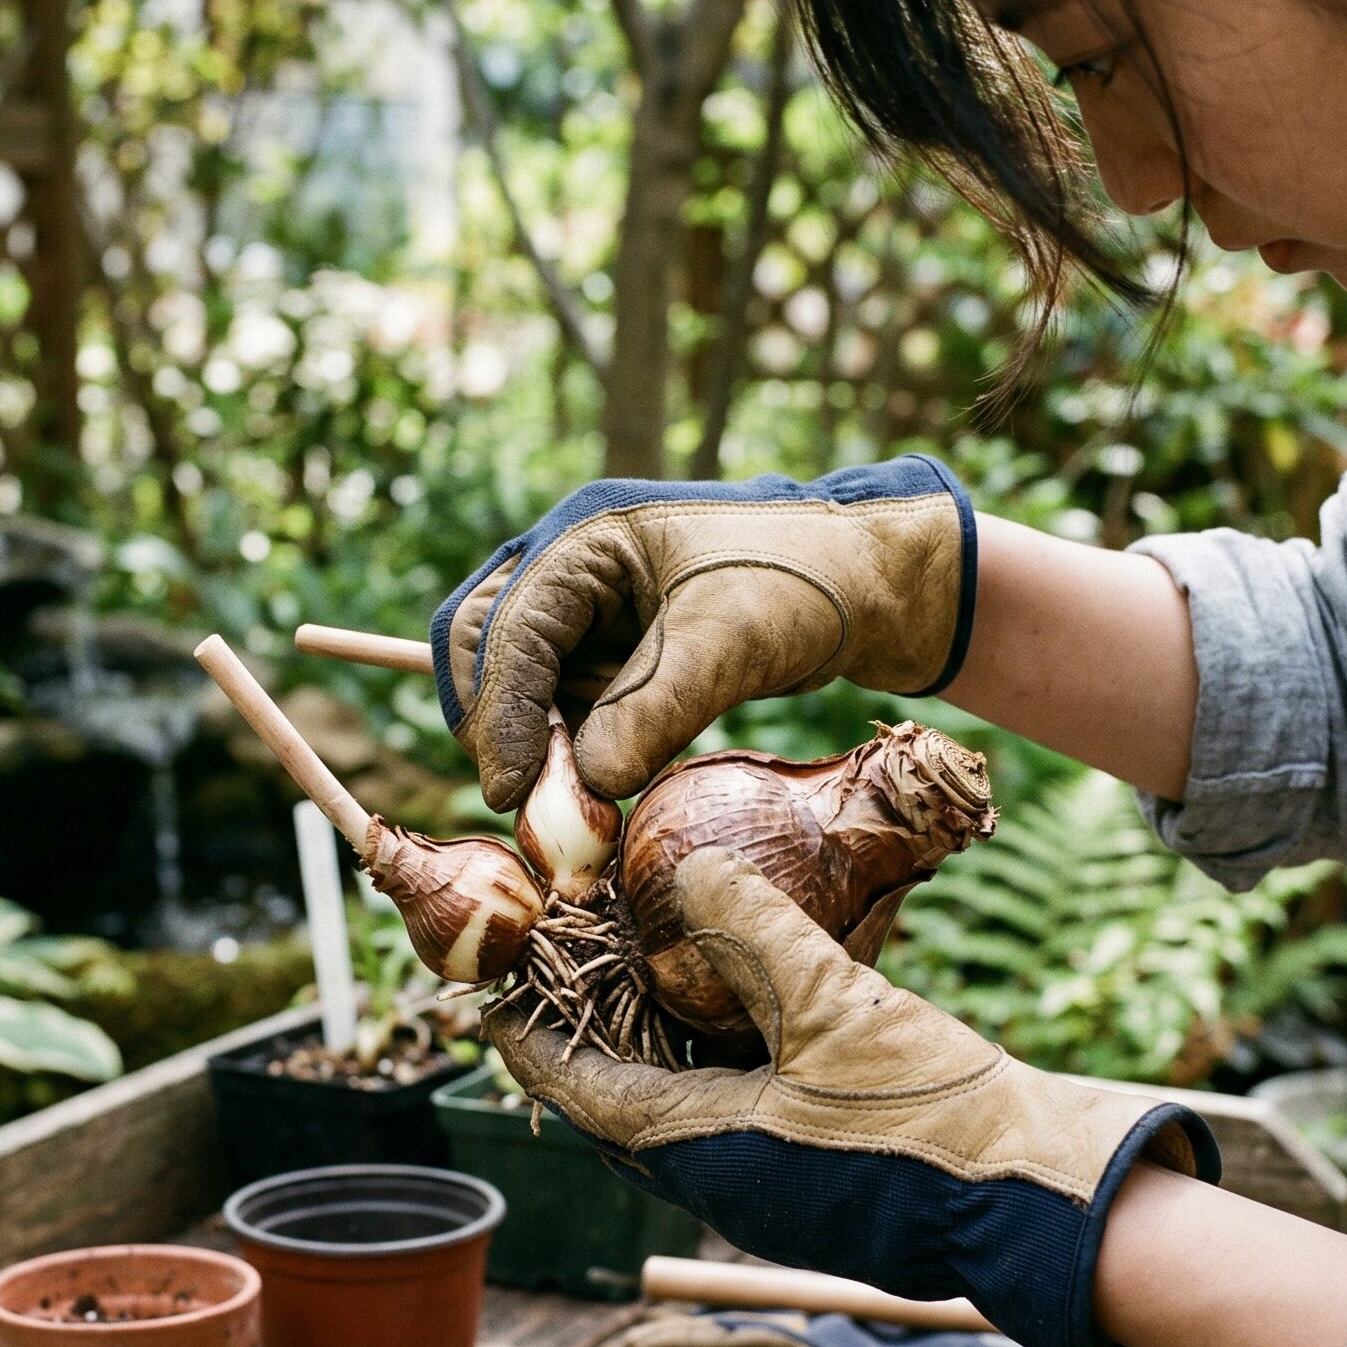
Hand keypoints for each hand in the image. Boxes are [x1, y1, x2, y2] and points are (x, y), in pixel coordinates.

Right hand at [433, 458, 975, 809]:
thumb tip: (590, 782)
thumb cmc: (801, 584)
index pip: (508, 629)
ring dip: (532, 748)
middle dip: (497, 726)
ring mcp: (584, 614)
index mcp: (585, 537)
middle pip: (485, 650)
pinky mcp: (608, 656)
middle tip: (523, 803)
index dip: (500, 713)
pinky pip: (561, 708)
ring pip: (518, 687)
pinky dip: (567, 752)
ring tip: (571, 810)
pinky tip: (589, 791)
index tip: (510, 791)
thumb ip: (656, 706)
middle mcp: (568, 569)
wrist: (862, 587)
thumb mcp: (729, 643)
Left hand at [487, 848, 1217, 1346]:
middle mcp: (720, 1180)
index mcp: (703, 1152)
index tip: (490, 992)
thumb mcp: (836, 1004)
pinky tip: (737, 1005)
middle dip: (588, 1030)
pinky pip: (733, 1109)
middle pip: (620, 1098)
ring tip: (637, 970)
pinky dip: (714, 1056)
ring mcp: (768, 1185)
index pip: (580, 1089)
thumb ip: (755, 931)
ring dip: (652, 1042)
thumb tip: (686, 869)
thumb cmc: (935, 1117)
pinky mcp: (813, 1175)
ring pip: (678, 1105)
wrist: (1038, 1201)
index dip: (531, 1036)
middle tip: (562, 964)